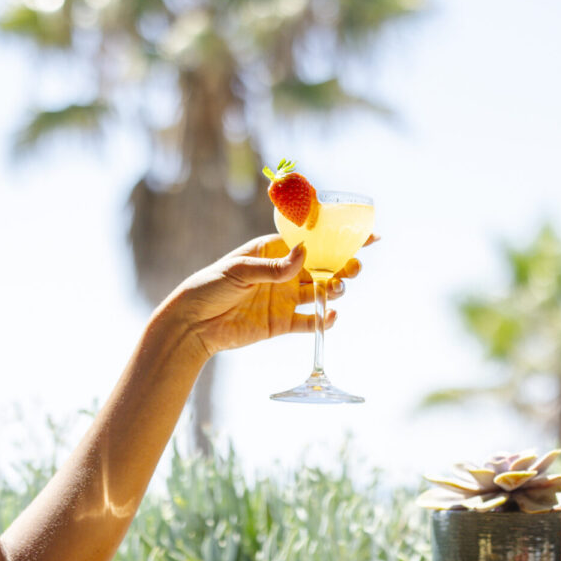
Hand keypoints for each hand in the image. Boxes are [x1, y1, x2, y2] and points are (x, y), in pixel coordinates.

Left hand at [159, 234, 372, 357]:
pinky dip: (323, 320)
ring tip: (335, 289)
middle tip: (353, 268)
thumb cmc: (209, 286)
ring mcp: (284, 298)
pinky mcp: (282, 323)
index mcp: (273, 250)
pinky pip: (310, 322)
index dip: (338, 238)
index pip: (311, 240)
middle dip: (343, 265)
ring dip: (334, 289)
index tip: (368, 236)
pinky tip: (330, 316)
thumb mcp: (239, 271)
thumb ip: (274, 267)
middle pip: (323, 266)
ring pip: (320, 292)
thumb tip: (305, 254)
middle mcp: (283, 272)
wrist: (192, 324)